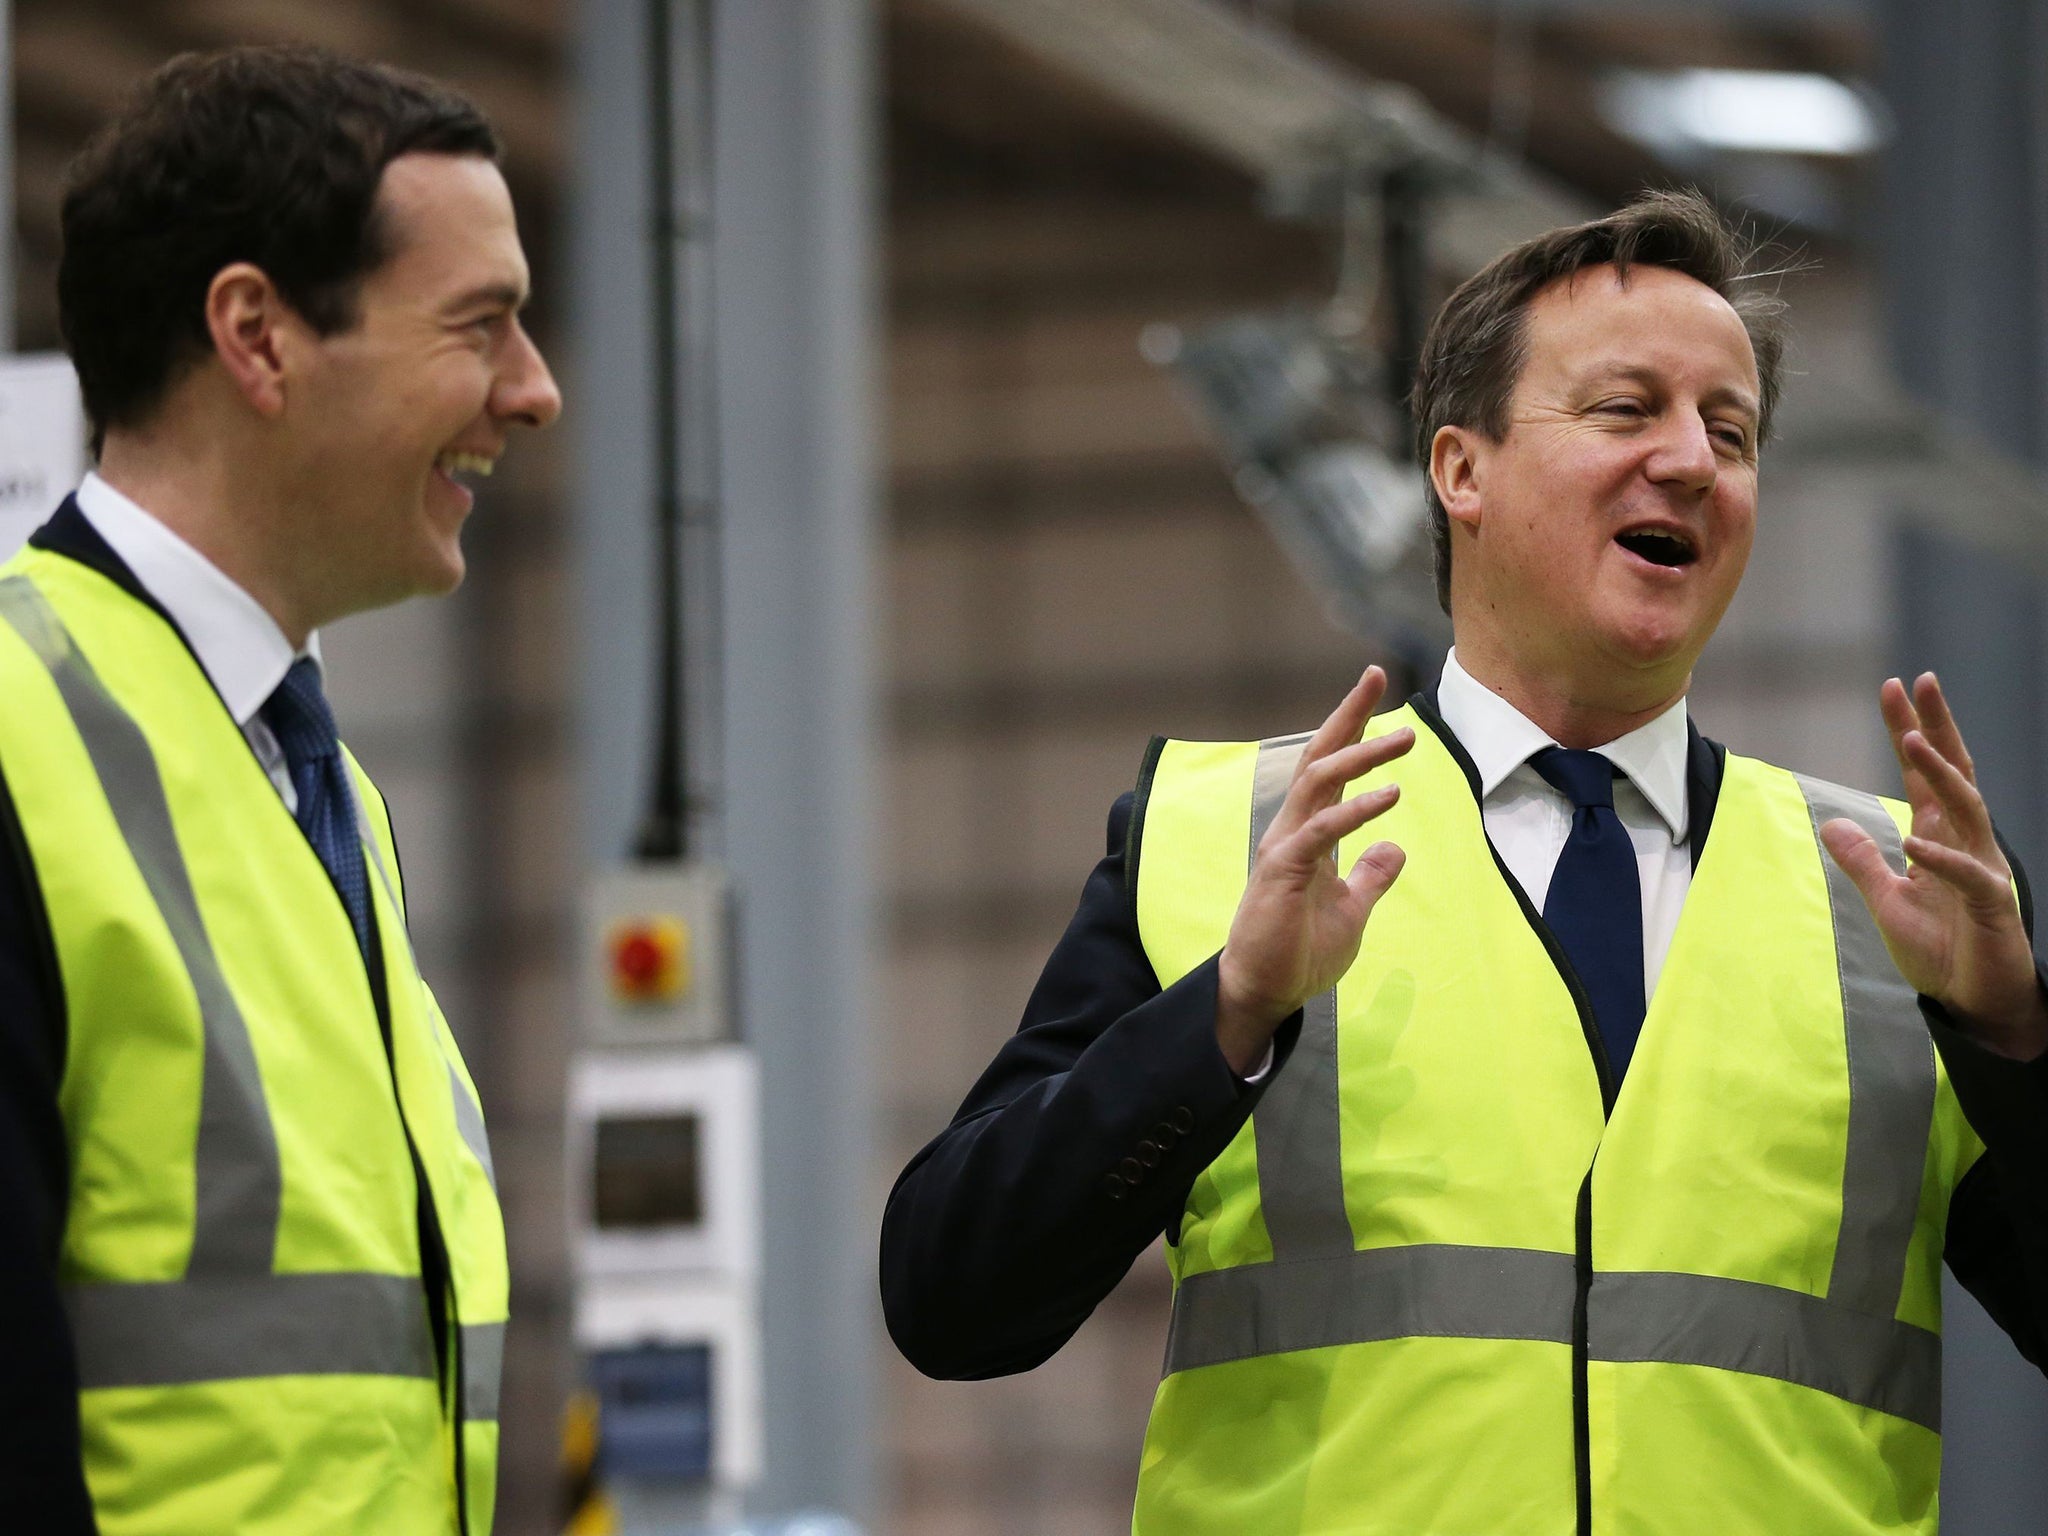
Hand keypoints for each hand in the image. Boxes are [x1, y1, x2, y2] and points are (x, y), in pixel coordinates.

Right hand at [1215, 665, 1414, 1073]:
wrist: (1265, 991)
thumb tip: (1395, 847)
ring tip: (1403, 738)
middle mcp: (1293, 829)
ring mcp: (1286, 847)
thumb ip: (1371, 876)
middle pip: (1319, 757)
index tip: (1376, 689)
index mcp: (1309, 833)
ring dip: (1361, 756)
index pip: (1330, 769)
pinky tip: (1389, 797)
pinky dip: (1356, 811)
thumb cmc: (1299, 952)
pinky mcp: (1283, 871)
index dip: (1352, 728)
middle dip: (1348, 715)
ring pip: (1319, 783)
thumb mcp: (1352, 909)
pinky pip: (1322, 831)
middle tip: (1375, 676)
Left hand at [1819, 673, 2047, 1060]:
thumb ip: (1863, 862)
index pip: (1922, 773)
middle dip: (1936, 726)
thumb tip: (1834, 822)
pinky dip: (1940, 858)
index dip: (1908, 730)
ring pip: (1966, 808)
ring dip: (1938, 773)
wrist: (1976, 1001)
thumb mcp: (1887, 901)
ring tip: (1911, 738)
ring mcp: (1982, 869)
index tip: (1892, 688)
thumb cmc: (1941, 951)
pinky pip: (1967, 875)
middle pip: (1953, 772)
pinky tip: (1914, 842)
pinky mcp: (1992, 905)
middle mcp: (1966, 843)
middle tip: (1920, 682)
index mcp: (1940, 837)